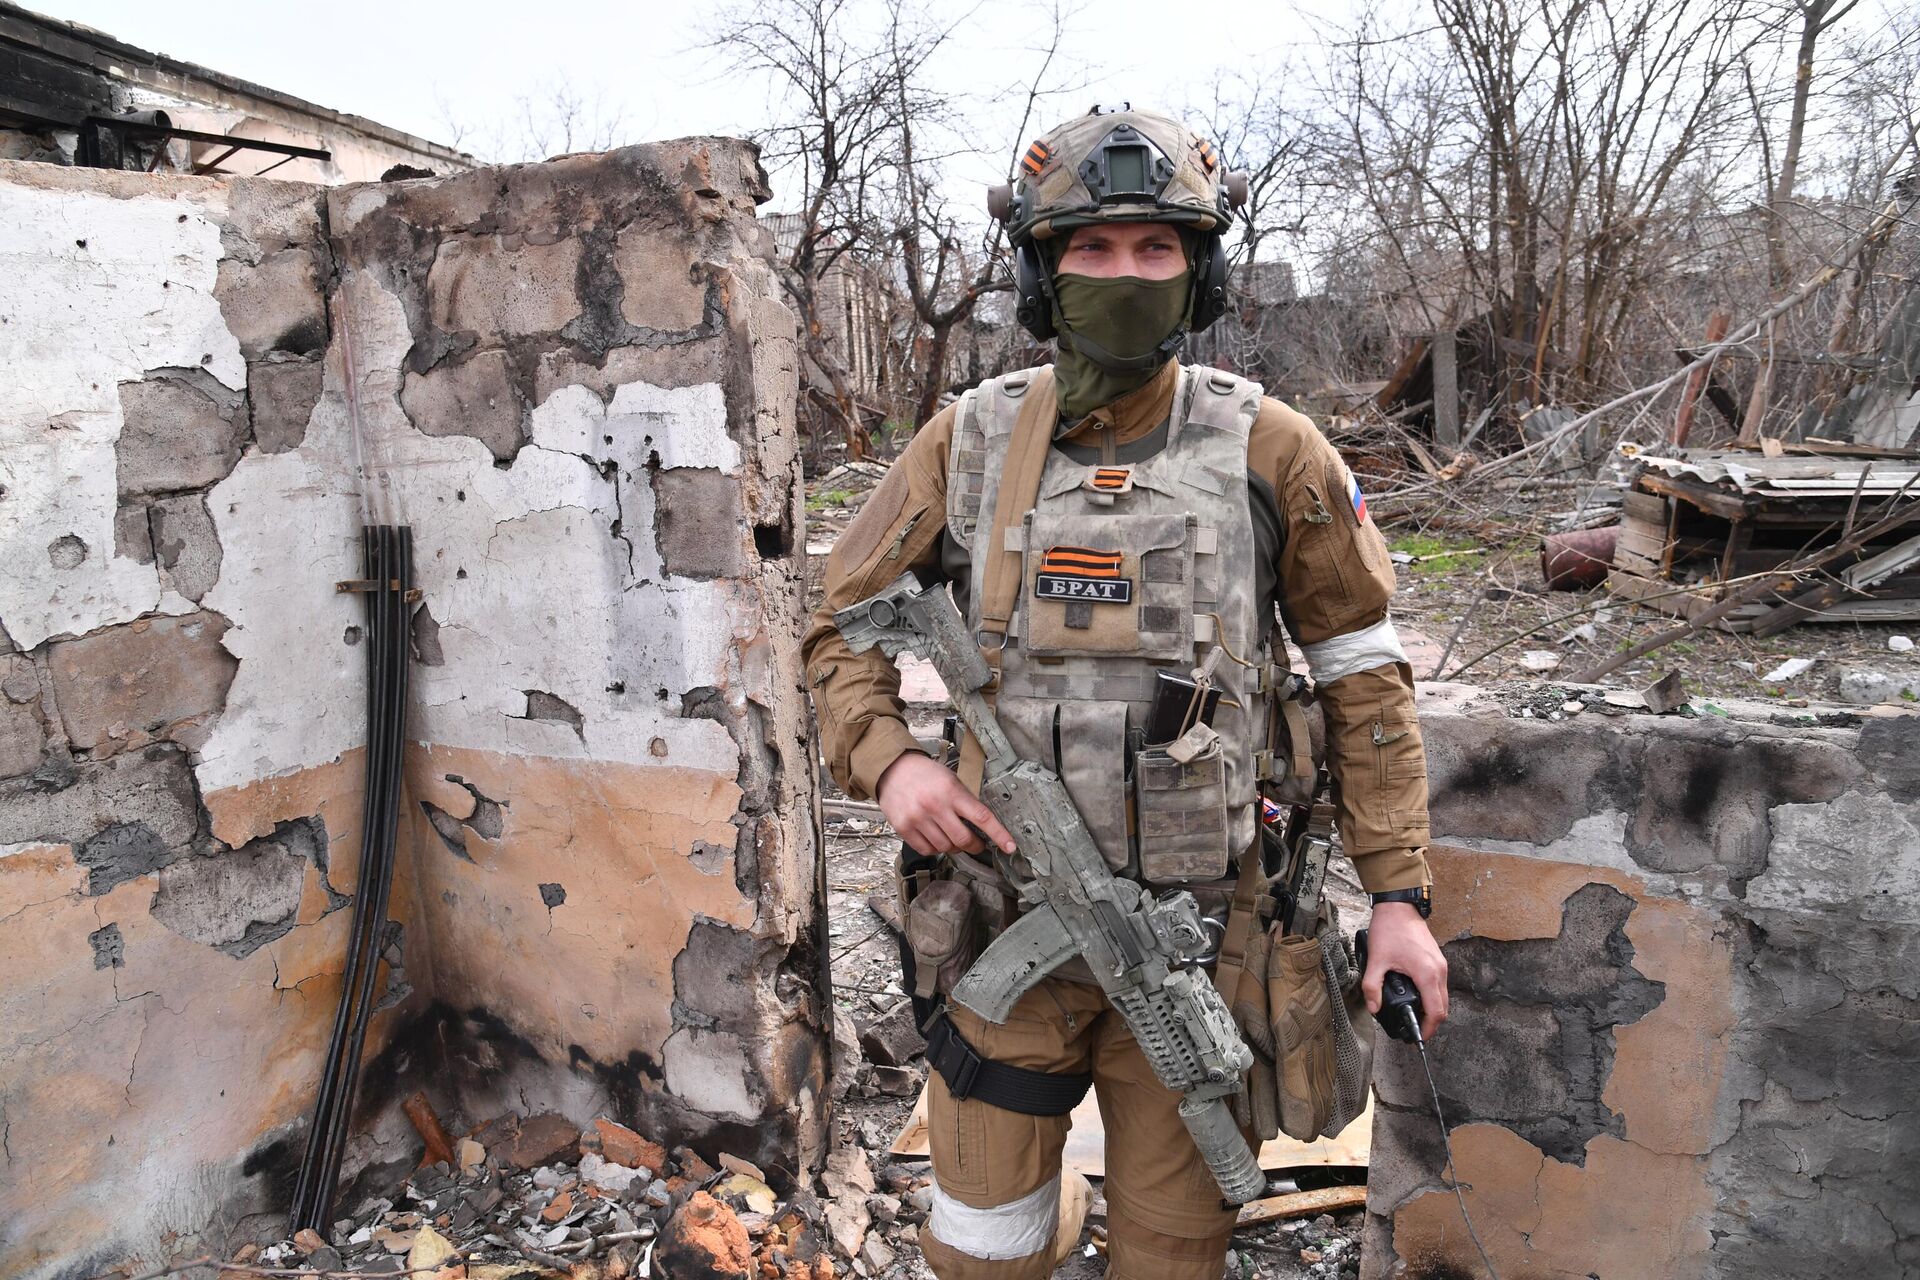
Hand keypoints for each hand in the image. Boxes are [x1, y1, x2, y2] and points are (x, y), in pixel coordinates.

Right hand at [874, 751, 1016, 856]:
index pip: (982, 817)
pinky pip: (927, 850)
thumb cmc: (924, 773)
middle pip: (963, 839)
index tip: (1009, 846)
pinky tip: (935, 838)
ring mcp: (918, 818)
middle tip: (976, 844)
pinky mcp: (904, 828)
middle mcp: (935, 806)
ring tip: (951, 837)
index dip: (998, 835)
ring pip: (945, 847)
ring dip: (953, 847)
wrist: (892, 769)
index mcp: (951, 791)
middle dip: (974, 846)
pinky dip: (935, 848)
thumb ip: (965, 800)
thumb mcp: (950, 779)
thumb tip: (982, 824)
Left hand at [1361, 901, 1448, 1040]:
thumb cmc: (1390, 929)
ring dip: (1433, 1010)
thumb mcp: (1376, 960)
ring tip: (1415, 1016)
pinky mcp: (1438, 960)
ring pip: (1444, 997)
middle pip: (1443, 1008)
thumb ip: (1372, 987)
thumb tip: (1373, 1008)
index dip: (1428, 1029)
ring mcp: (1441, 965)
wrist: (1399, 907)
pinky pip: (1440, 985)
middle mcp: (1439, 971)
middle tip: (1415, 1030)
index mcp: (1427, 974)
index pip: (1436, 1012)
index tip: (1418, 1037)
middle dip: (1431, 1023)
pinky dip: (1433, 996)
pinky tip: (1418, 997)